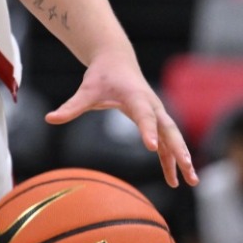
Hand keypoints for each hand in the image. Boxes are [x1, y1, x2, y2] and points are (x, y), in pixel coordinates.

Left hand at [46, 54, 197, 187]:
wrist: (117, 61)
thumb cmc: (101, 76)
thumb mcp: (85, 90)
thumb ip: (71, 107)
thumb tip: (49, 119)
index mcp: (136, 96)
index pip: (144, 116)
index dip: (148, 131)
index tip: (152, 148)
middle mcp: (152, 105)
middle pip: (169, 129)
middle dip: (179, 149)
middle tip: (187, 167)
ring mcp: (157, 114)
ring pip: (173, 138)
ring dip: (183, 158)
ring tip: (192, 181)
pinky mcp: (156, 121)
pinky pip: (166, 142)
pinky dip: (171, 158)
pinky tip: (175, 178)